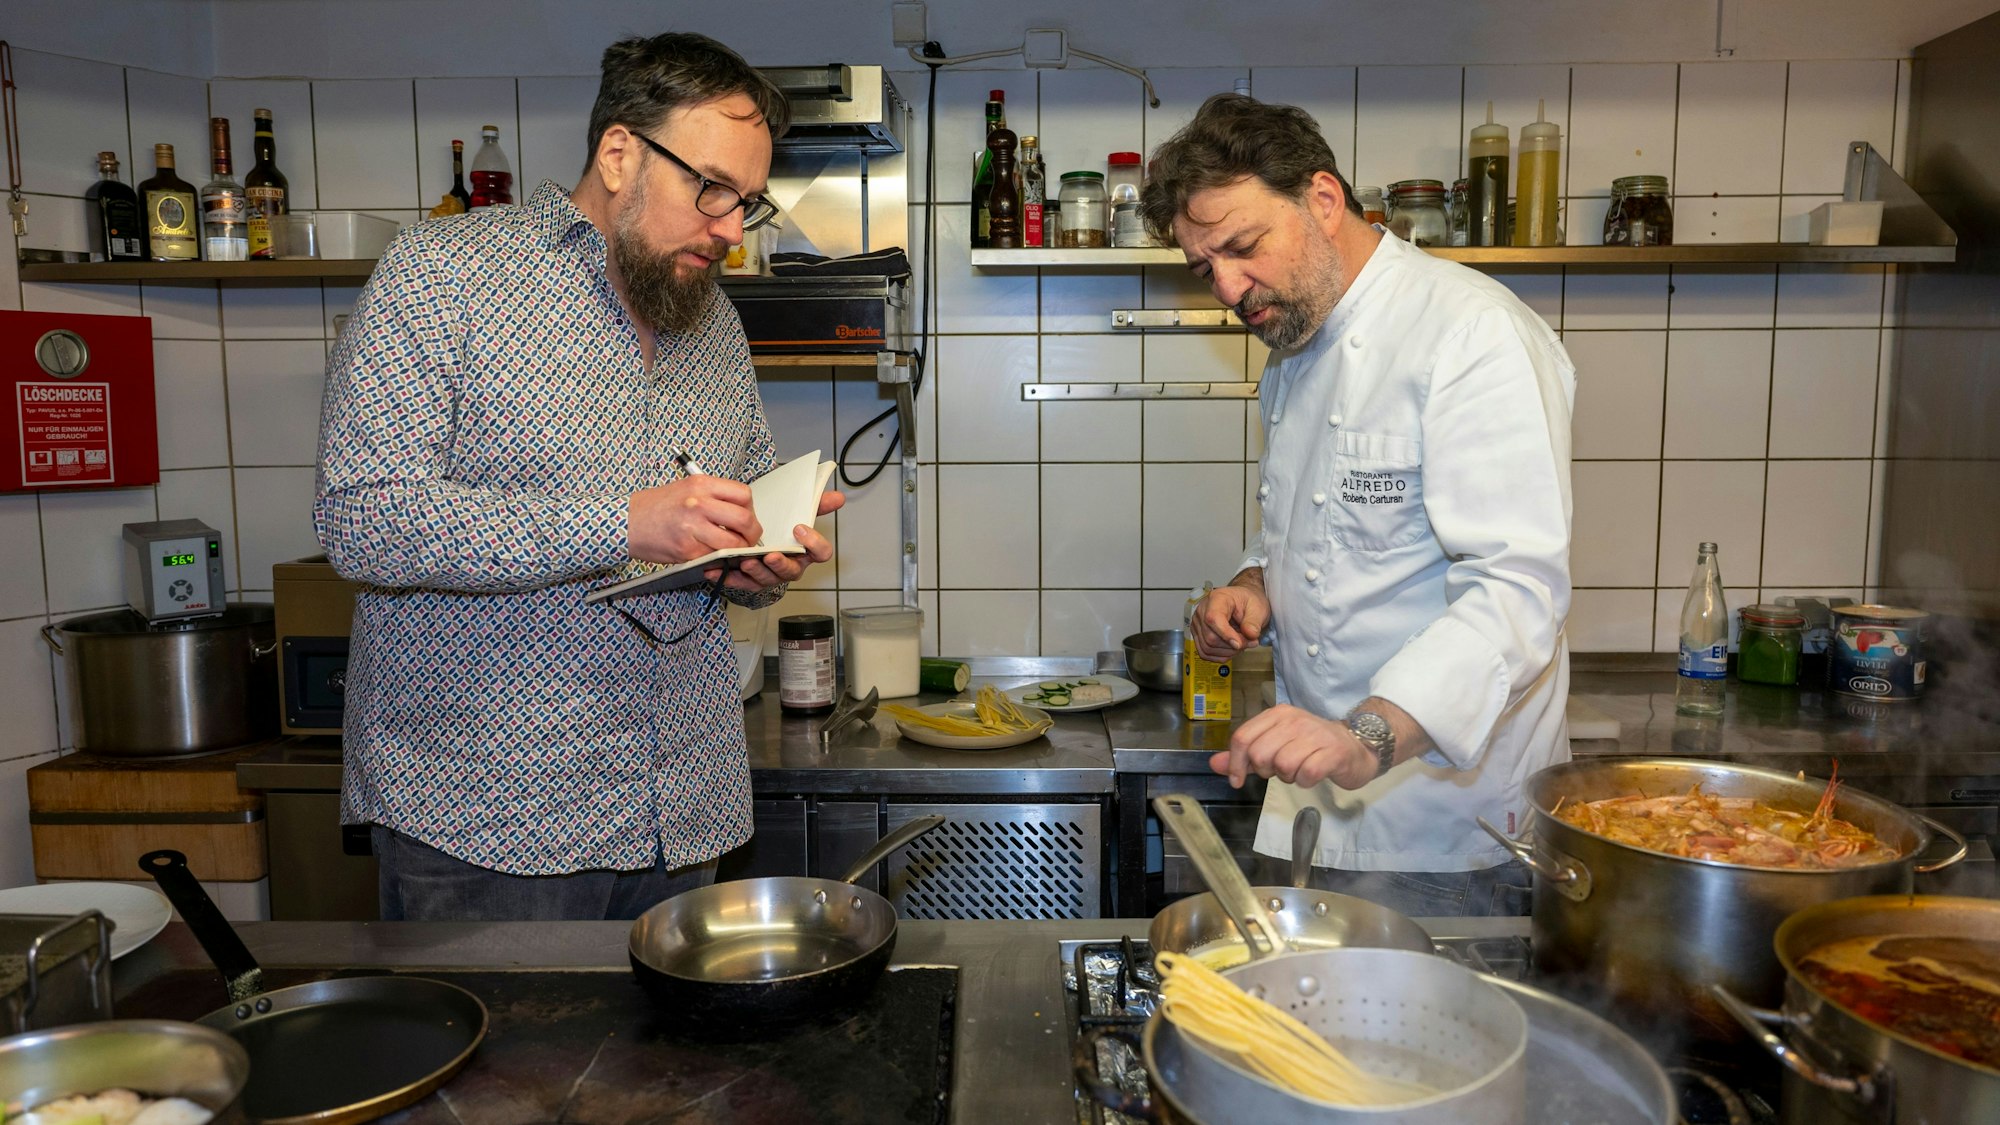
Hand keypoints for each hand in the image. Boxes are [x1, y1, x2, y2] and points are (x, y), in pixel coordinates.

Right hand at [627, 476, 762, 564]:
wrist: (626, 522)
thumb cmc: (655, 507)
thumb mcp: (686, 488)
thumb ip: (713, 497)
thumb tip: (740, 512)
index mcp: (701, 484)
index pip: (743, 495)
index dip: (751, 510)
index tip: (747, 519)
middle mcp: (698, 503)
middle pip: (744, 520)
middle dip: (751, 534)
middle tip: (747, 540)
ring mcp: (693, 527)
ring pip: (733, 543)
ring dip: (737, 551)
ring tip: (731, 551)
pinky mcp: (686, 549)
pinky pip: (714, 557)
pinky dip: (718, 560)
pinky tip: (711, 556)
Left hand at [710, 490, 844, 591]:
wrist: (753, 536)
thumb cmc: (778, 527)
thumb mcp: (796, 512)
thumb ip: (816, 504)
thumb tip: (840, 497)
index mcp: (805, 551)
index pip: (821, 553)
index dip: (814, 543)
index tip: (799, 529)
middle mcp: (790, 566)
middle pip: (791, 571)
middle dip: (780, 564)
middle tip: (770, 555)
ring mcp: (770, 576)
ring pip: (766, 580)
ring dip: (755, 572)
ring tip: (743, 561)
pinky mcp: (750, 582)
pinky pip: (740, 584)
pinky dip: (728, 578)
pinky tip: (715, 570)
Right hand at [1189, 582, 1269, 662]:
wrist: (1244, 602)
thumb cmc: (1249, 602)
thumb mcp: (1258, 608)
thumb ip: (1254, 622)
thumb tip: (1249, 635)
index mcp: (1217, 598)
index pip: (1213, 618)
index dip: (1225, 634)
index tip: (1239, 644)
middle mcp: (1202, 610)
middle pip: (1210, 638)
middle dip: (1232, 646)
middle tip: (1250, 642)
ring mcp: (1198, 624)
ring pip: (1208, 648)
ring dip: (1228, 652)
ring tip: (1243, 644)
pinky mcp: (1198, 635)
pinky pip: (1205, 653)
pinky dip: (1221, 655)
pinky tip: (1232, 648)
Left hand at [1209, 705, 1377, 789]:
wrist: (1357, 746)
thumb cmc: (1312, 747)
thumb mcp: (1275, 746)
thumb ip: (1244, 756)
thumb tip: (1214, 764)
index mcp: (1277, 715)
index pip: (1242, 738)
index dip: (1235, 763)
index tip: (1237, 780)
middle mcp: (1294, 720)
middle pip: (1259, 754)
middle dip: (1266, 770)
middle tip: (1280, 769)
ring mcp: (1315, 734)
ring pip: (1282, 765)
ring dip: (1288, 776)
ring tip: (1300, 769)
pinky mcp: (1333, 752)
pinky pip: (1306, 774)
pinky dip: (1306, 781)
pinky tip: (1313, 774)